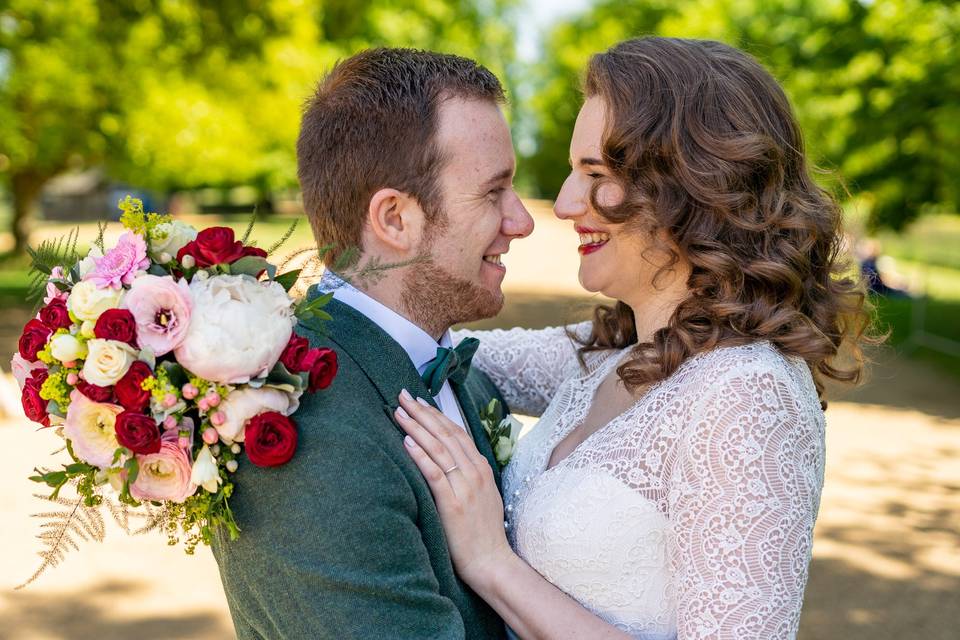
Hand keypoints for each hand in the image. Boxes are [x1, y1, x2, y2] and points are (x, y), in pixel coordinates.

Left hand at [395, 389, 513, 588]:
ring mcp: (465, 487)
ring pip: (438, 448)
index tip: (419, 401)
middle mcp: (475, 472)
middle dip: (422, 413)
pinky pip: (434, 473)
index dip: (437, 415)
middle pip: (445, 434)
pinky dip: (419, 455)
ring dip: (416, 427)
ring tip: (399, 413)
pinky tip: (406, 442)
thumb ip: (470, 475)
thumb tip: (452, 458)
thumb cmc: (483, 532)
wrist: (491, 561)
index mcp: (482, 468)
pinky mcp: (453, 503)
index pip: (457, 432)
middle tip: (403, 396)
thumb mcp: (483, 495)